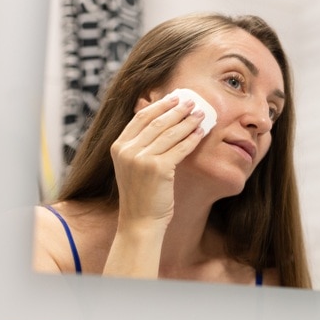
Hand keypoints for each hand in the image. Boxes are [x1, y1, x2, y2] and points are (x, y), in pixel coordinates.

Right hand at [110, 93, 204, 229]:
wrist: (139, 221)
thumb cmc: (141, 194)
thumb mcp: (132, 166)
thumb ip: (140, 144)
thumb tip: (159, 119)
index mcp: (118, 146)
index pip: (141, 117)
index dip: (160, 105)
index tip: (175, 97)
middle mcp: (127, 150)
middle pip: (157, 121)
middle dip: (177, 109)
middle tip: (193, 101)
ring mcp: (141, 159)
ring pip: (170, 133)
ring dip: (188, 121)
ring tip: (201, 114)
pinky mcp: (158, 169)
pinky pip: (180, 148)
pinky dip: (192, 138)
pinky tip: (202, 132)